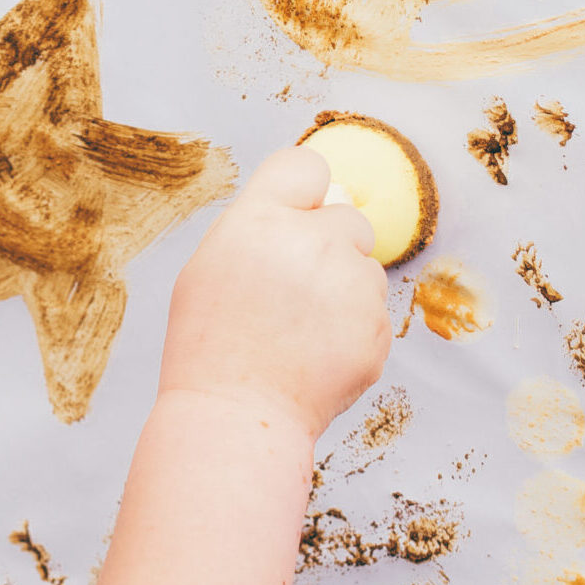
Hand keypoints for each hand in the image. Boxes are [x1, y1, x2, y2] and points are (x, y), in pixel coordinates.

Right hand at [158, 144, 391, 443]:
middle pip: (348, 217)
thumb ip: (258, 227)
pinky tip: (316, 356)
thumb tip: (312, 205)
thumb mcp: (208, 269)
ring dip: (344, 291)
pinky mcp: (377, 327)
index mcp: (259, 221)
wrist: (236, 417)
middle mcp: (312, 242)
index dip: (305, 193)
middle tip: (291, 293)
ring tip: (299, 333)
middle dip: (329, 247)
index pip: (307, 167)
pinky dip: (353, 331)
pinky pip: (375, 312)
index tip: (298, 216)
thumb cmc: (210, 347)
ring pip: (367, 267)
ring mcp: (351, 285)